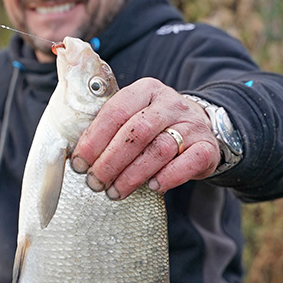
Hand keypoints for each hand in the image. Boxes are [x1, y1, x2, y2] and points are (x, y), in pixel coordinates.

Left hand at [70, 78, 220, 197]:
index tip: (79, 163)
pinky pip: (188, 162)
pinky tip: (153, 188)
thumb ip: (107, 124)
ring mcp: (192, 124)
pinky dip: (168, 177)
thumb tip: (74, 155)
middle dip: (110, 161)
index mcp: (145, 90)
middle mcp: (169, 103)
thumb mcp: (133, 114)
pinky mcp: (207, 146)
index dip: (94, 140)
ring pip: (160, 150)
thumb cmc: (154, 127)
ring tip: (116, 192)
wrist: (201, 128)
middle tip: (95, 183)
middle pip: (136, 132)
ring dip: (133, 175)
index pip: (115, 112)